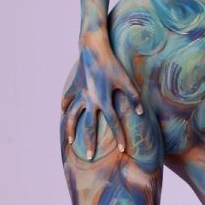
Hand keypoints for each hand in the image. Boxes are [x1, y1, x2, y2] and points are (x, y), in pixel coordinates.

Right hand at [61, 32, 143, 157]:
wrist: (93, 48)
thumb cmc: (112, 64)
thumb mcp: (126, 80)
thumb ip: (134, 97)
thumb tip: (141, 112)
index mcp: (104, 100)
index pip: (113, 123)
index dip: (119, 136)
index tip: (122, 149)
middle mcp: (90, 100)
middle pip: (89, 126)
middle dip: (90, 142)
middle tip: (91, 157)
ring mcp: (80, 94)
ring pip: (72, 116)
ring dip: (71, 130)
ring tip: (71, 142)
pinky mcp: (74, 87)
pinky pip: (68, 100)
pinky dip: (65, 106)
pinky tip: (63, 112)